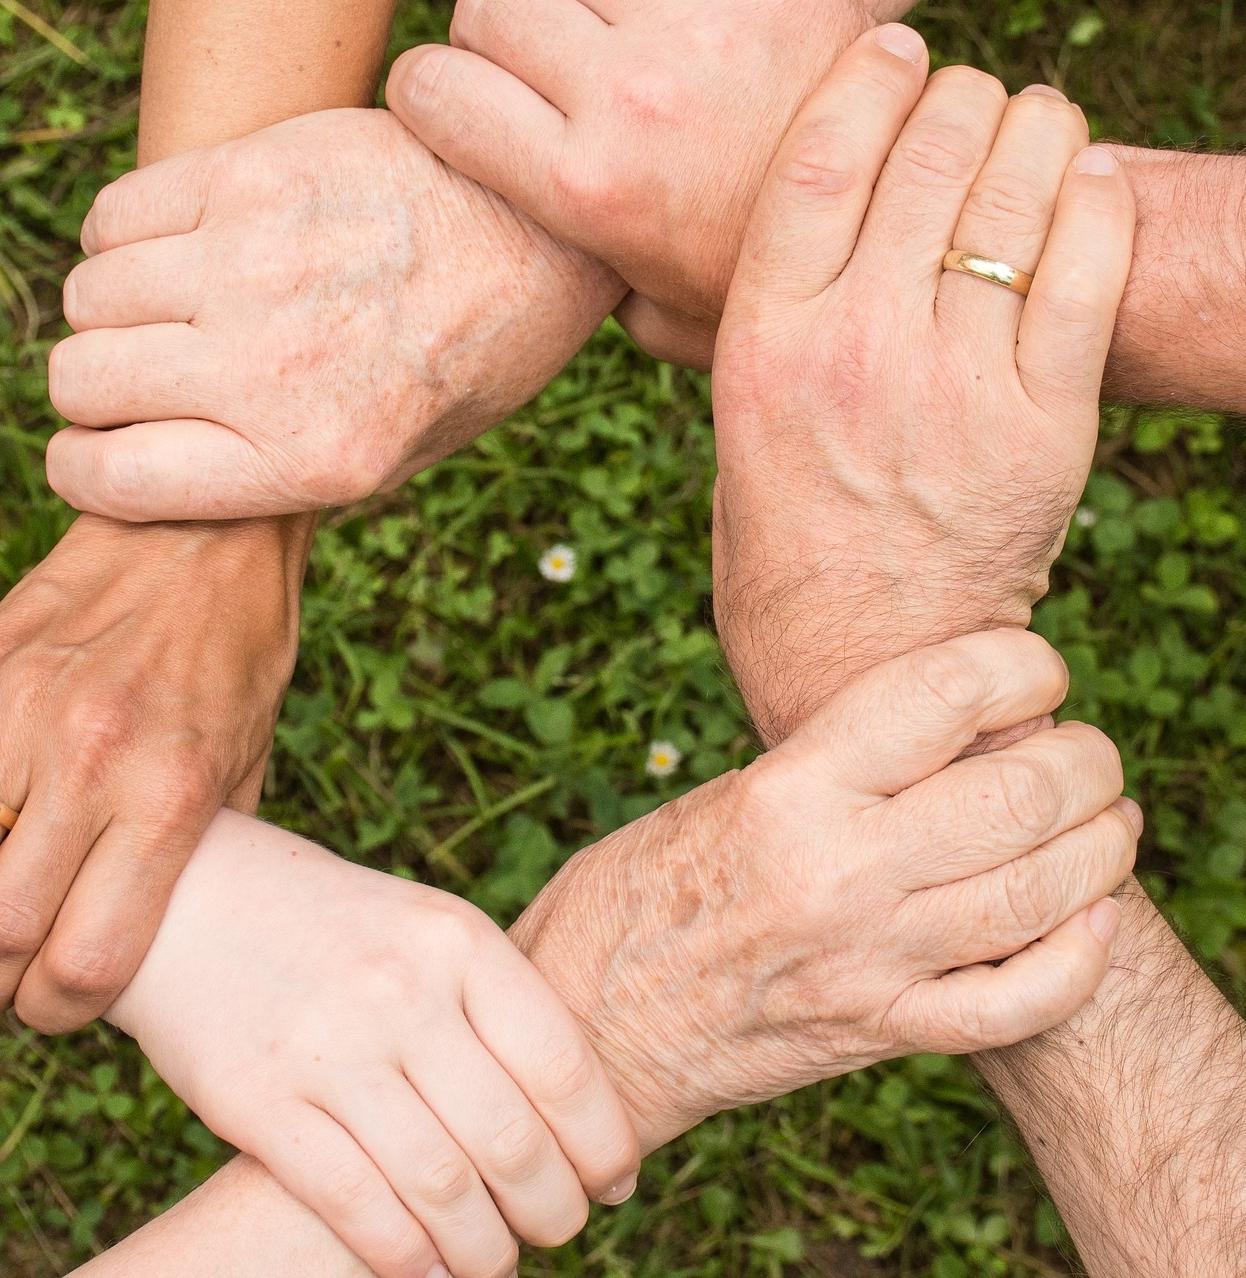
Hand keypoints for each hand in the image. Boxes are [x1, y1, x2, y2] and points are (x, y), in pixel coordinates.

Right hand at [0, 514, 305, 1030]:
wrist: (202, 531)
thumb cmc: (239, 653)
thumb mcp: (249, 761)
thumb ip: (200, 851)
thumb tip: (157, 933)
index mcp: (170, 795)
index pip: (86, 958)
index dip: (57, 1013)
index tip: (55, 1009)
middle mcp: (90, 763)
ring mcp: (19, 717)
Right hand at [46, 108, 621, 519]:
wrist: (540, 229)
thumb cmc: (472, 354)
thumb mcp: (400, 457)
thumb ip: (279, 473)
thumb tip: (158, 468)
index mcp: (312, 459)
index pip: (111, 479)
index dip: (82, 470)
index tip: (93, 452)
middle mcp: (271, 368)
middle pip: (81, 381)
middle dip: (95, 390)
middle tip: (145, 375)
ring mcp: (255, 264)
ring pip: (88, 296)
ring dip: (112, 310)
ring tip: (172, 306)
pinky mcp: (252, 175)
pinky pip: (115, 214)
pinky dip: (123, 237)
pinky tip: (179, 245)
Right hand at [111, 814, 639, 1277]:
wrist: (194, 896)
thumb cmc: (336, 922)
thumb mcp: (426, 927)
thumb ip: (492, 1002)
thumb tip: (576, 1107)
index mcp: (456, 939)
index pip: (561, 1063)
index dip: (602, 1138)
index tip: (615, 1179)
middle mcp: (401, 991)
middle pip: (510, 1138)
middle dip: (553, 1206)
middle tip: (562, 1227)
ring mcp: (328, 1048)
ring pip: (441, 1187)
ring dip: (486, 1248)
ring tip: (499, 1258)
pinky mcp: (259, 1102)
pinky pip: (356, 1204)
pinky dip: (406, 1257)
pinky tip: (428, 1271)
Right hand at [387, 0, 871, 365]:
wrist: (897, 232)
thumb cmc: (755, 281)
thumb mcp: (652, 316)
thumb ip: (577, 284)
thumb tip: (527, 262)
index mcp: (583, 190)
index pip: (432, 89)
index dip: (425, 89)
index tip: (450, 100)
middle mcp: (628, 98)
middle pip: (490, 5)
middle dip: (494, 36)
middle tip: (538, 67)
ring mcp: (698, 27)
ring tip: (609, 19)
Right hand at [512, 630, 1136, 1150]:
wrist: (588, 1026)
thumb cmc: (634, 893)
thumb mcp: (719, 796)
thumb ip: (829, 769)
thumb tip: (940, 732)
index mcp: (787, 791)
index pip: (942, 695)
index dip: (1020, 664)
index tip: (1036, 668)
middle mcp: (838, 871)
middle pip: (1019, 793)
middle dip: (1085, 760)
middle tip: (1087, 750)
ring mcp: (868, 961)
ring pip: (1041, 894)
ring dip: (1103, 847)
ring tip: (1109, 820)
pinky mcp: (880, 1032)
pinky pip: (1016, 1004)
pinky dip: (1078, 959)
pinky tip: (1092, 918)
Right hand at [708, 27, 1135, 740]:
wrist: (865, 664)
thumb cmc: (783, 546)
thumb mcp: (730, 429)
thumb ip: (744, 329)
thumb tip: (736, 241)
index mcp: (763, 345)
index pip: (819, 157)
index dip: (866, 77)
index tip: (894, 48)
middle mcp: (855, 350)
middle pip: (927, 152)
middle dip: (958, 97)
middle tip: (967, 102)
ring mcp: (956, 385)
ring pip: (1016, 191)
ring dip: (1033, 130)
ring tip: (1030, 129)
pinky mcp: (1044, 425)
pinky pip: (1089, 267)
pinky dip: (1094, 200)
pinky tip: (1083, 183)